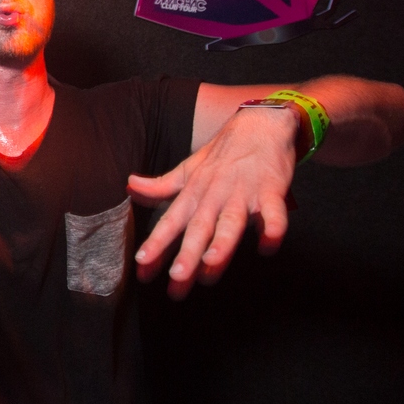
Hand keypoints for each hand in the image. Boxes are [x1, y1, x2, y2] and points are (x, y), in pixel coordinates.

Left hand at [127, 107, 296, 298]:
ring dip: (222, 244)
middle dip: (187, 255)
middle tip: (176, 280)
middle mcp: (214, 195)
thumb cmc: (223, 154)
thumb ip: (161, 186)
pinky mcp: (271, 190)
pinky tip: (267, 246)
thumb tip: (130, 186)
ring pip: (230, 222)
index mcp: (193, 194)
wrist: (261, 124)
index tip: (141, 267)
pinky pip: (273, 212)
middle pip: (198, 228)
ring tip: (210, 266)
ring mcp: (243, 192)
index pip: (170, 223)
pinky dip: (273, 228)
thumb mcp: (188, 169)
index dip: (155, 244)